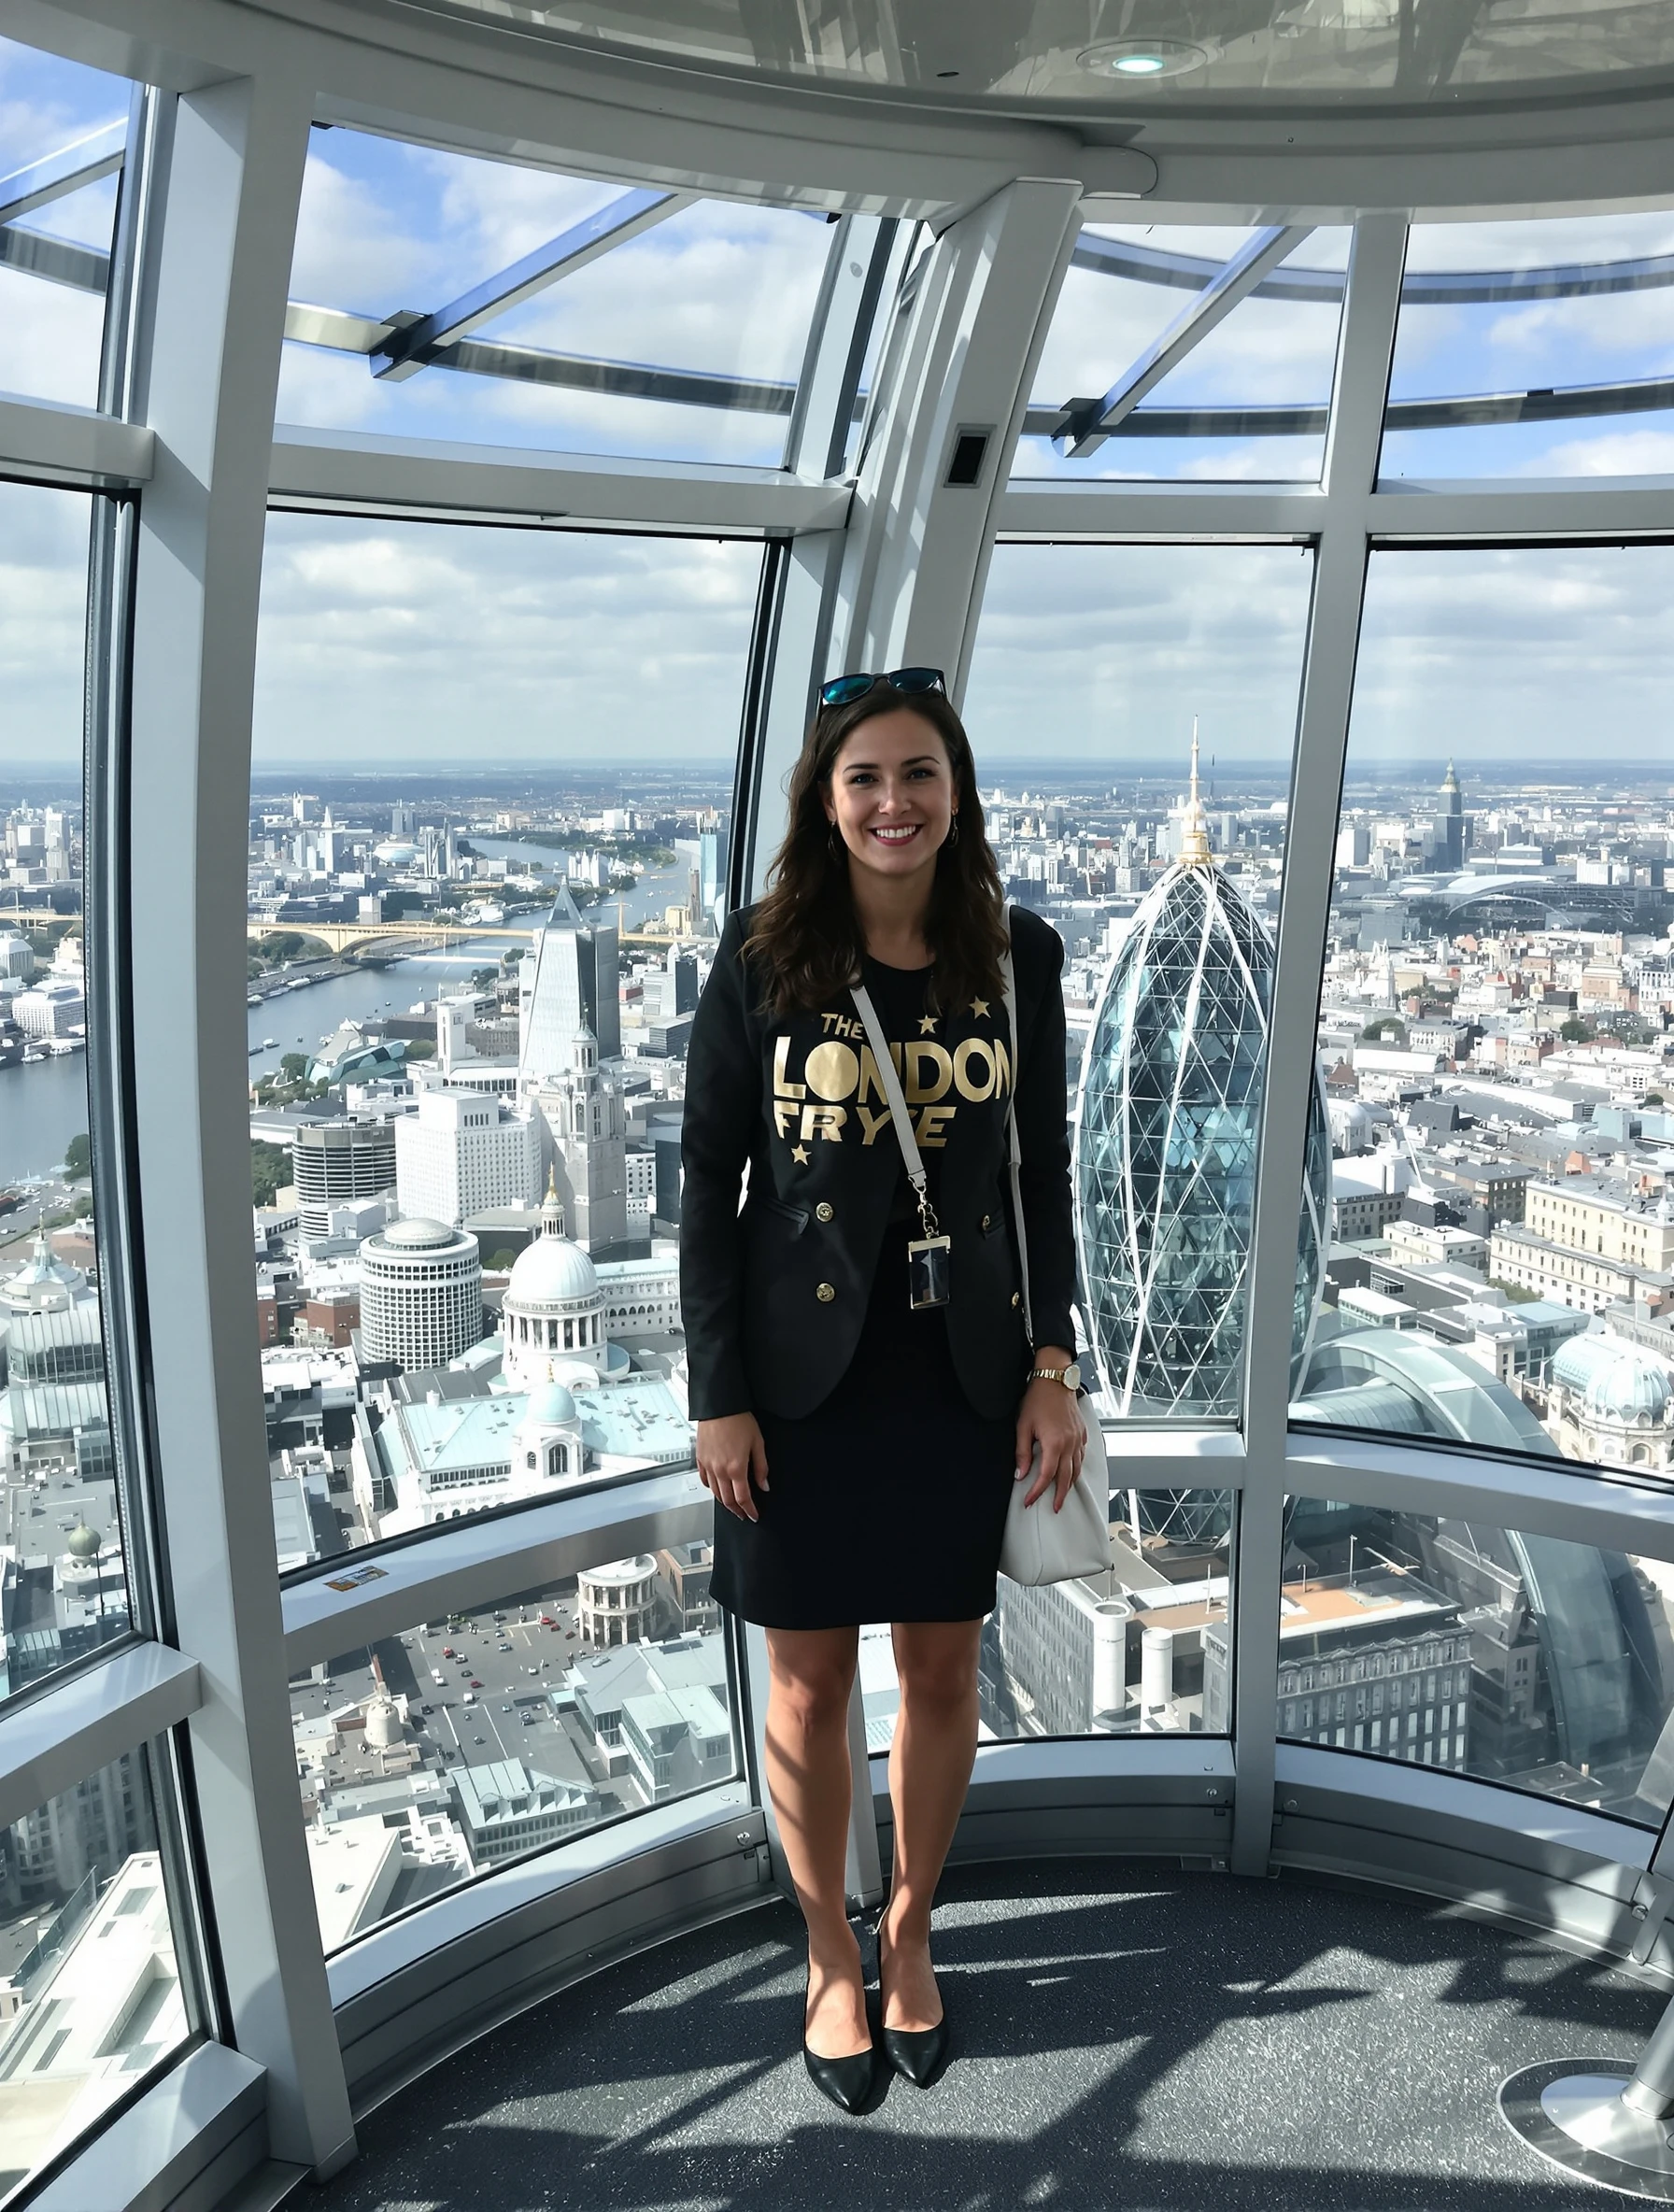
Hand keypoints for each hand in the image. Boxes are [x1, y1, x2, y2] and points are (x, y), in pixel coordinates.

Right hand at [696, 1412, 768, 1522]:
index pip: (743, 1498)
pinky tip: (717, 1488)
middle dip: (737, 1510)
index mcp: (736, 1468)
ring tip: (732, 1505)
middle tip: (743, 1514)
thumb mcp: (758, 1443)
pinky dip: (711, 1488)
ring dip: (724, 1502)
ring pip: (715, 1493)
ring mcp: (708, 1466)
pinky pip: (704, 1480)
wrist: (719, 1406)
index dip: (749, 1510)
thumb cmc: (739, 1419)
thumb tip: (764, 1485)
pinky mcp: (700, 1459)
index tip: (754, 1515)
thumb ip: (761, 1467)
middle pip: (728, 1500)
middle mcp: (720, 1470)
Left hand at [1016, 1354, 1085, 1512]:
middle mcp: (1070, 1444)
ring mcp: (1078, 1439)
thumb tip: (1020, 1474)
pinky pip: (1082, 1455)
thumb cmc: (1038, 1399)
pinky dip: (1077, 1466)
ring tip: (1063, 1494)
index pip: (1046, 1477)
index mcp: (1054, 1444)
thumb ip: (1022, 1453)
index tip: (1029, 1500)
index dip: (1037, 1492)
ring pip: (1077, 1469)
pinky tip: (1072, 1469)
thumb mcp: (1023, 1426)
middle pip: (1066, 1478)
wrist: (1055, 1379)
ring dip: (1070, 1484)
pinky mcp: (1082, 1432)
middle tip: (1053, 1507)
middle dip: (1059, 1496)